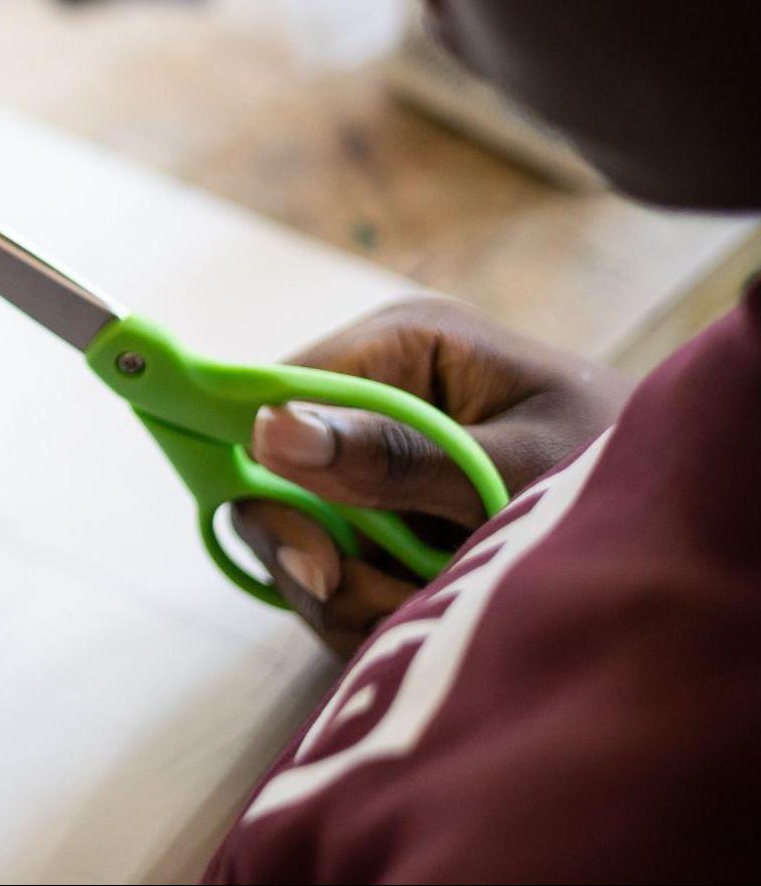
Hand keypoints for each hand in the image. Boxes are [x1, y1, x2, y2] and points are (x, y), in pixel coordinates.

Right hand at [232, 297, 630, 654]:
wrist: (692, 522)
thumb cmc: (615, 471)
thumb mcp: (513, 467)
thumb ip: (394, 457)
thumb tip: (267, 431)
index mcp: (403, 344)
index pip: (274, 391)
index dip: (263, 469)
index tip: (314, 556)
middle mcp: (372, 394)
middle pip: (270, 477)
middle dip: (322, 555)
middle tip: (379, 597)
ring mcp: (370, 461)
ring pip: (298, 540)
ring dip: (355, 593)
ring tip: (434, 602)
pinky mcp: (377, 517)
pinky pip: (331, 572)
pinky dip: (372, 609)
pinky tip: (430, 608)